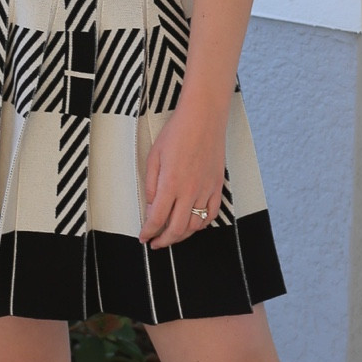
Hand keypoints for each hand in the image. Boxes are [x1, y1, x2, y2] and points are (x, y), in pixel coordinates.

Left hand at [138, 106, 225, 249]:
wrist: (203, 118)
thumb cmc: (177, 132)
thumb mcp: (154, 157)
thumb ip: (151, 185)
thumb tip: (150, 206)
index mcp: (170, 184)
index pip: (157, 219)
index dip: (148, 232)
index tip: (143, 237)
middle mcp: (190, 191)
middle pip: (177, 229)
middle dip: (164, 241)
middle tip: (156, 243)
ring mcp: (206, 190)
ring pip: (195, 225)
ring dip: (182, 235)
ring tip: (172, 234)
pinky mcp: (217, 186)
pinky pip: (211, 214)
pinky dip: (201, 224)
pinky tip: (193, 223)